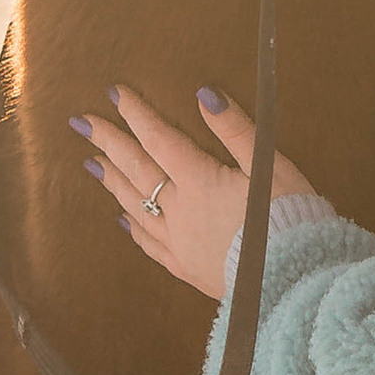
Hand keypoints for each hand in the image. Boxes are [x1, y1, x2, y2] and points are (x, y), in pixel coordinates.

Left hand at [72, 82, 325, 300]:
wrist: (292, 280)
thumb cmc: (288, 217)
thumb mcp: (270, 165)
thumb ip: (236, 130)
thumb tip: (204, 94)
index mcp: (199, 181)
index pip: (159, 139)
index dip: (136, 114)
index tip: (114, 94)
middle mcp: (179, 210)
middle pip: (137, 170)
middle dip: (109, 143)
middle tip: (82, 124)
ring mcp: (178, 242)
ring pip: (136, 206)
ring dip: (114, 182)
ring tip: (93, 164)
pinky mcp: (186, 268)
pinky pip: (150, 244)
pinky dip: (133, 228)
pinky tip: (122, 219)